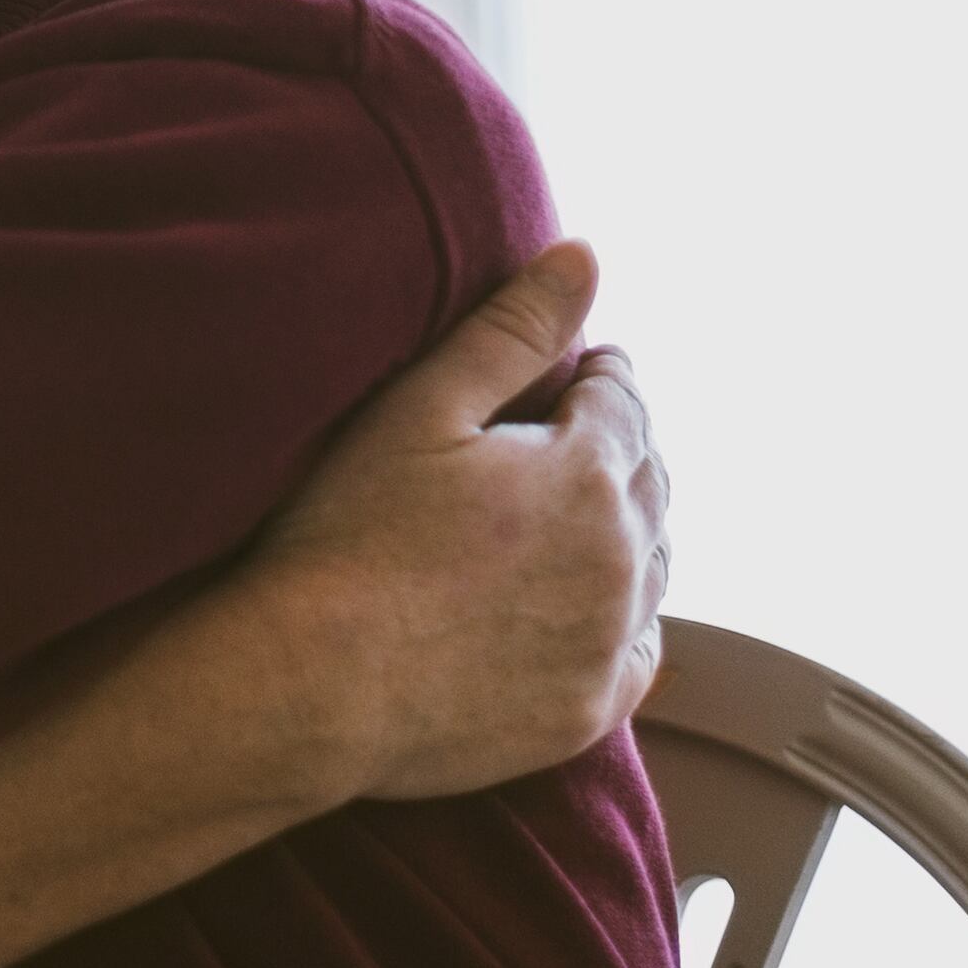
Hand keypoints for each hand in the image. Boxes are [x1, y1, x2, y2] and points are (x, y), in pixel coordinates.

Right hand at [199, 243, 666, 804]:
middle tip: (577, 436)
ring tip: (579, 517)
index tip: (582, 372)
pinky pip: (640, 653)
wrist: (311, 684)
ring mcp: (609, 642)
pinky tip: (586, 609)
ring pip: (655, 566)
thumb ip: (512, 330)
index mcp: (587, 472)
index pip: (624, 403)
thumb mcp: (423, 408)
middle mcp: (623, 558)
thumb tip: (583, 255)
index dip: (602, 378)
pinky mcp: (586, 711)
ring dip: (630, 530)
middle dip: (621, 448)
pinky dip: (626, 620)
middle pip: (650, 481)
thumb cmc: (349, 536)